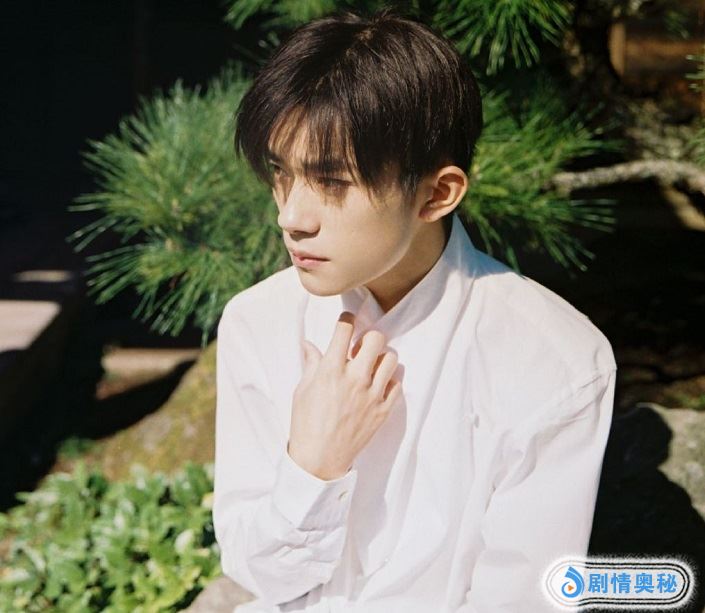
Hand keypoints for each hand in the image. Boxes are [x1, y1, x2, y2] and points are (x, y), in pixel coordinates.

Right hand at [288, 311, 401, 479]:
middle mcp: (355, 378)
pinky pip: (397, 384)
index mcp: (331, 370)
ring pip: (392, 358)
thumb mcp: (302, 390)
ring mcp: (372, 394)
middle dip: (368, 337)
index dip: (347, 320)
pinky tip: (377, 385)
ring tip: (371, 365)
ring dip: (381, 357)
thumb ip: (311, 364)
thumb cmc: (305, 424)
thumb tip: (309, 345)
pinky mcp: (383, 410)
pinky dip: (389, 381)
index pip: (345, 329)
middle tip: (361, 347)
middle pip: (376, 338)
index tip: (347, 321)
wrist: (319, 459)